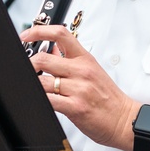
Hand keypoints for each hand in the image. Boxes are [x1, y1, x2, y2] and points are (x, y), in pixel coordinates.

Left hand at [21, 24, 135, 149]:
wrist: (124, 119)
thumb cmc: (109, 98)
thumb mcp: (93, 71)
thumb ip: (70, 60)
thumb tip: (51, 49)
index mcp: (85, 59)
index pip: (61, 34)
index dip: (39, 31)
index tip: (27, 35)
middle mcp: (82, 71)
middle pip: (43, 58)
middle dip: (28, 64)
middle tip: (25, 70)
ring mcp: (79, 89)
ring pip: (41, 80)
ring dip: (32, 84)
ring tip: (32, 88)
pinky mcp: (75, 107)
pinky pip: (48, 100)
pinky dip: (38, 100)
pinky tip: (38, 101)